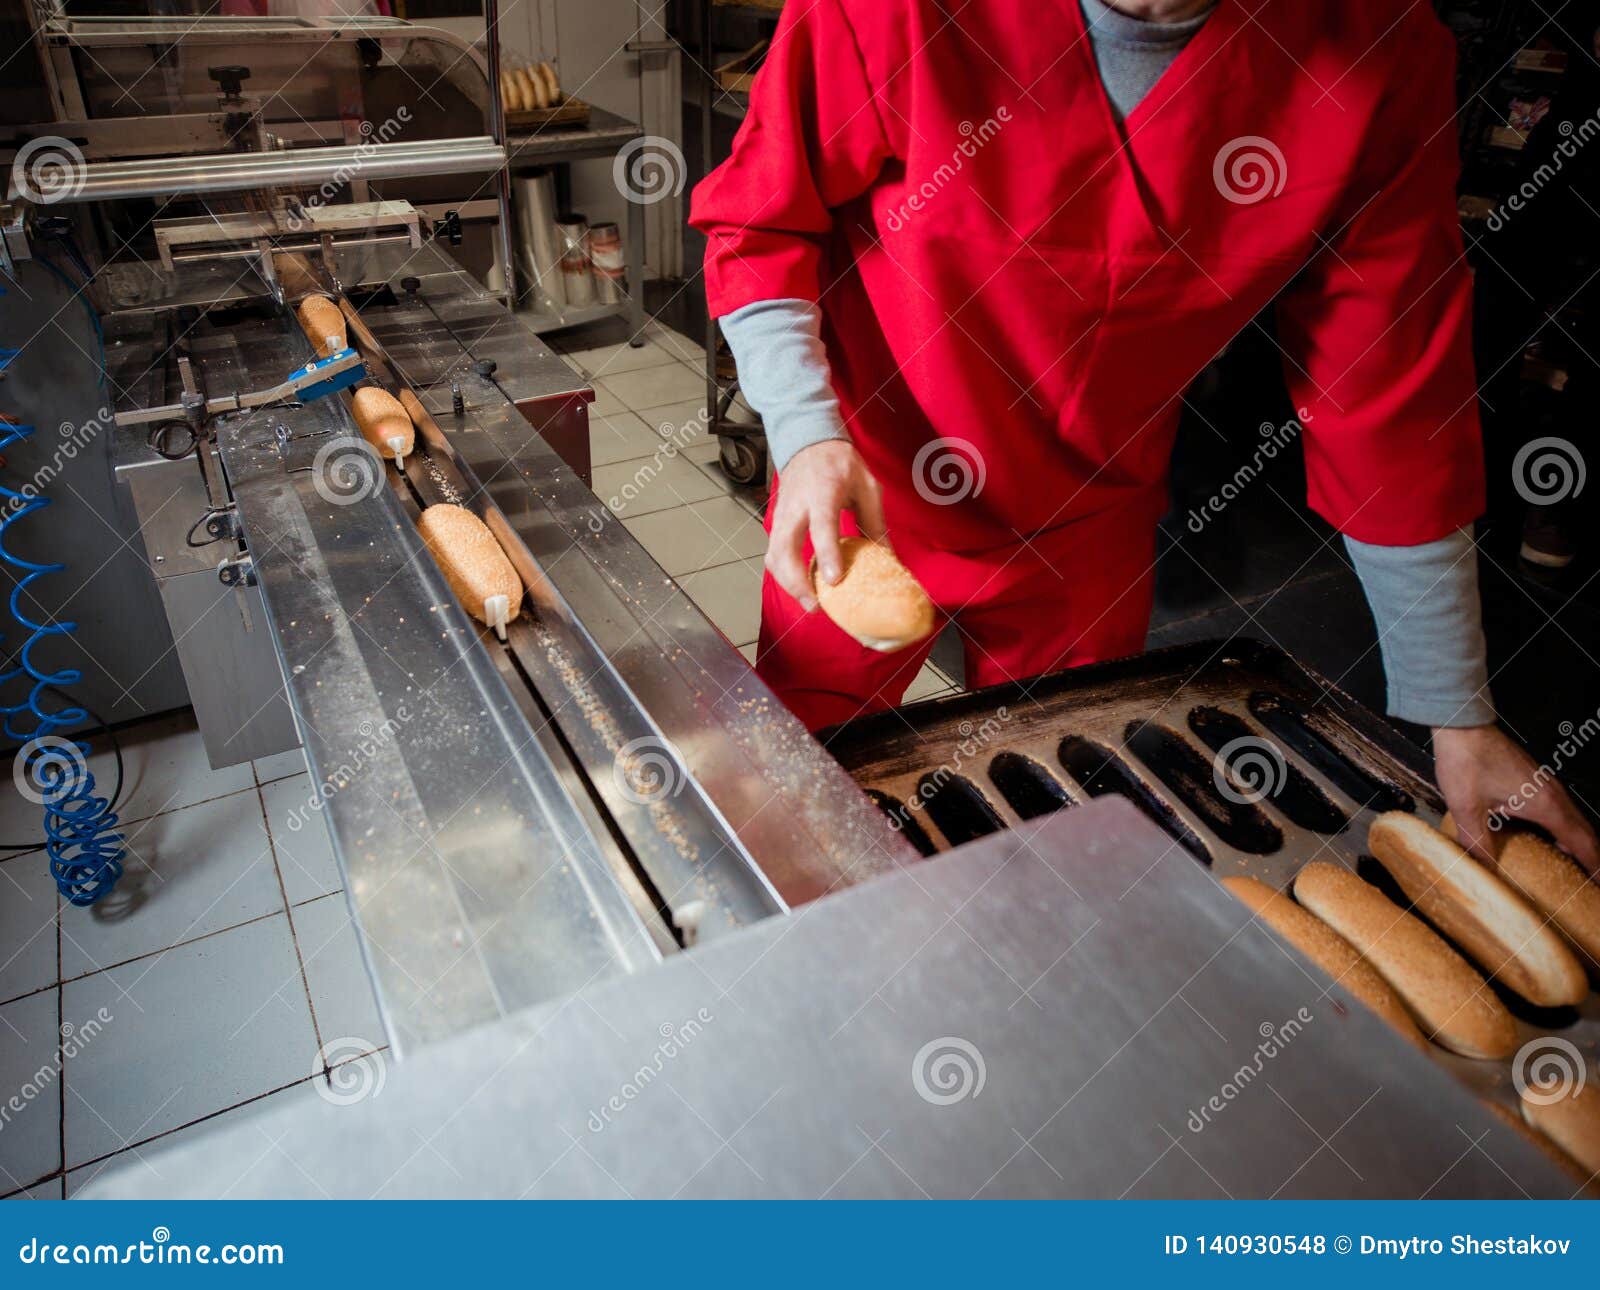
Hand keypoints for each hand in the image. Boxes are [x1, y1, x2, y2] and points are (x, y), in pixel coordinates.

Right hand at [766, 439, 887, 611]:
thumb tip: (890, 560)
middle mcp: (796, 505)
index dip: (826, 554)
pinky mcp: (776, 523)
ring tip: (809, 603)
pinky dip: (784, 575)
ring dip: (787, 583)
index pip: (821, 525)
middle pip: (784, 548)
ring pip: (773, 555)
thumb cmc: (840, 464)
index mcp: (823, 491)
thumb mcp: (867, 486)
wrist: (808, 441)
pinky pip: (773, 554)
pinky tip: (801, 588)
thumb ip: (875, 522)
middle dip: (795, 581)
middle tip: (815, 606)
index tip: (833, 580)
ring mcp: (781, 515)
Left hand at [1432, 724, 1599, 872]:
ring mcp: (1545, 784)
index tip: (1599, 884)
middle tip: (1591, 881)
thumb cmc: (1466, 760)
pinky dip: (1563, 827)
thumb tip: (1484, 870)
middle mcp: (1552, 794)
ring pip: (1571, 818)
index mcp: (1545, 805)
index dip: (1594, 866)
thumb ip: (1477, 842)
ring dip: (1576, 842)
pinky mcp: (1533, 778)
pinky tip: (1547, 835)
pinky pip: (1558, 808)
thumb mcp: (1467, 808)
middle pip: (1583, 831)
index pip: (1581, 843)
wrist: (1462, 726)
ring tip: (1573, 865)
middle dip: (1591, 858)